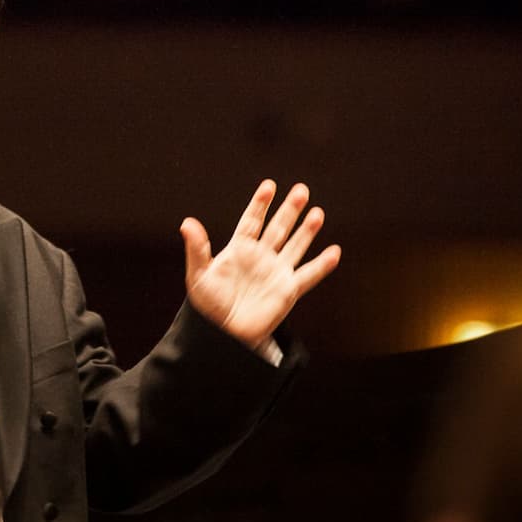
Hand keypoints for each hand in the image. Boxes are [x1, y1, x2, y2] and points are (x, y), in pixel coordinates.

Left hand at [180, 180, 340, 348]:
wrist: (224, 334)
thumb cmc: (208, 306)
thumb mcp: (198, 275)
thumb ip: (196, 248)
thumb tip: (186, 222)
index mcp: (239, 250)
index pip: (251, 221)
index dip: (260, 204)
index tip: (268, 186)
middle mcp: (260, 258)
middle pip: (278, 228)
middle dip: (289, 210)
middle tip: (301, 190)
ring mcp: (276, 273)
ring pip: (295, 246)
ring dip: (307, 230)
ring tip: (317, 212)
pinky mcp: (288, 291)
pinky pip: (308, 275)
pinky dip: (322, 265)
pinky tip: (334, 252)